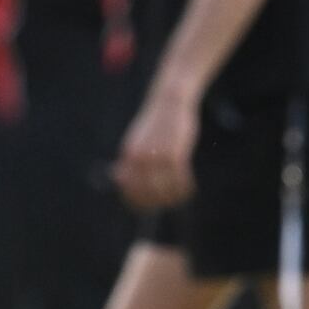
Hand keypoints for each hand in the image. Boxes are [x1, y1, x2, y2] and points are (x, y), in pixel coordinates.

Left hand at [112, 83, 198, 212]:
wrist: (169, 102)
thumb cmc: (155, 124)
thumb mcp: (136, 141)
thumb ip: (129, 161)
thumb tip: (119, 181)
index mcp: (128, 155)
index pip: (128, 190)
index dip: (138, 203)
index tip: (149, 207)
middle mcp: (139, 158)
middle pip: (146, 194)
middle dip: (159, 203)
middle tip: (169, 203)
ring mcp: (156, 157)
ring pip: (164, 190)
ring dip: (174, 197)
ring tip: (182, 196)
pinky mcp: (174, 154)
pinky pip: (179, 180)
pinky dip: (185, 187)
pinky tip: (190, 187)